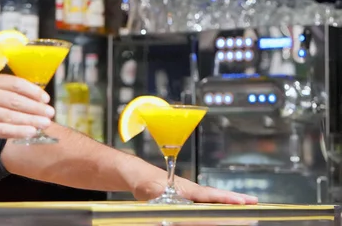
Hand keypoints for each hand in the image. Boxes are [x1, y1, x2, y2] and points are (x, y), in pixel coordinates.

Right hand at [0, 74, 54, 145]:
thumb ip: (0, 89)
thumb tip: (31, 96)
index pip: (14, 83)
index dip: (32, 90)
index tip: (45, 97)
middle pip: (15, 100)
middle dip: (36, 107)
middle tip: (50, 112)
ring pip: (11, 115)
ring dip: (31, 120)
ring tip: (45, 123)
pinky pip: (2, 129)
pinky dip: (19, 131)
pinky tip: (31, 131)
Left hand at [136, 176, 258, 204]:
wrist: (138, 177)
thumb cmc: (146, 182)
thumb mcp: (153, 191)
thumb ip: (164, 198)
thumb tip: (173, 203)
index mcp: (188, 189)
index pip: (212, 195)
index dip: (228, 199)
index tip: (245, 201)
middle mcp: (193, 192)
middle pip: (218, 199)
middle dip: (236, 201)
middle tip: (255, 204)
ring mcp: (190, 197)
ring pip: (212, 203)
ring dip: (227, 206)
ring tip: (245, 209)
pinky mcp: (186, 203)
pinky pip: (202, 207)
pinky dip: (213, 209)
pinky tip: (220, 214)